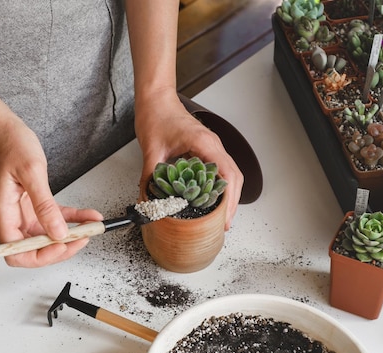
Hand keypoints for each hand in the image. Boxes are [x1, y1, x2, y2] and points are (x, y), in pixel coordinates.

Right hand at [0, 114, 102, 266]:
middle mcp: (11, 217)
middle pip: (33, 249)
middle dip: (59, 247)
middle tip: (82, 238)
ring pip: (46, 235)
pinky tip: (86, 216)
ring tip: (90, 228)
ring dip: (69, 234)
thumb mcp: (31, 173)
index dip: (40, 256)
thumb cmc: (7, 144)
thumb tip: (58, 232)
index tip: (62, 245)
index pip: (16, 253)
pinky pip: (52, 217)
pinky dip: (70, 219)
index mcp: (3, 213)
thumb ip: (45, 205)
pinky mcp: (31, 203)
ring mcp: (21, 212)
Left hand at [135, 89, 242, 229]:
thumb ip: (150, 177)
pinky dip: (219, 186)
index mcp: (205, 144)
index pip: (228, 175)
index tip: (225, 217)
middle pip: (234, 177)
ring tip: (220, 215)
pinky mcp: (205, 148)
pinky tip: (210, 198)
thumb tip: (148, 200)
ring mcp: (211, 147)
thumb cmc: (156, 116)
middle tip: (224, 223)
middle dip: (232, 202)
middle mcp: (213, 145)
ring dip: (228, 195)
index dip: (229, 199)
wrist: (155, 99)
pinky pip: (218, 169)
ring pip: (229, 173)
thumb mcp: (151, 149)